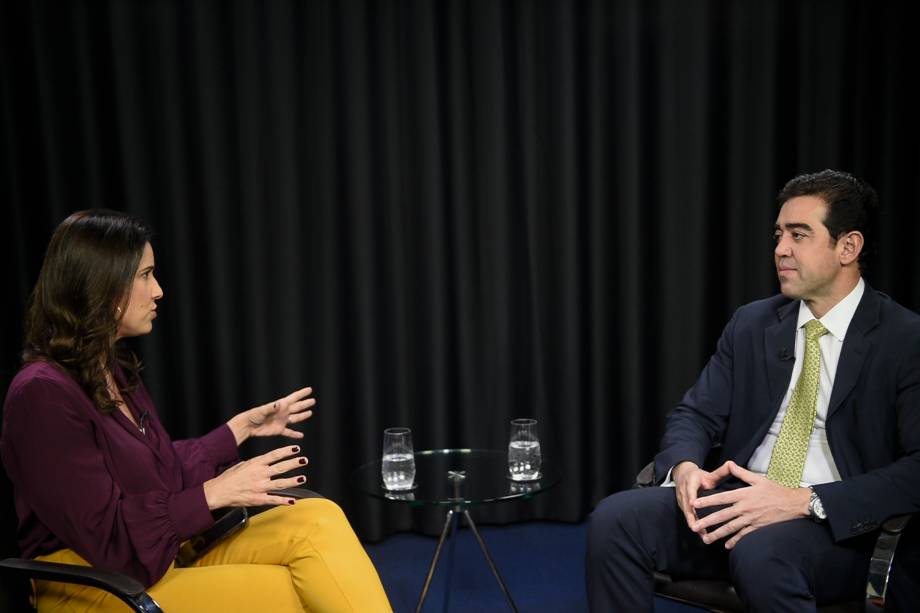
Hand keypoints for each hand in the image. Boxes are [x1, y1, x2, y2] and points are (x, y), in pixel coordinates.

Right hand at [203, 445, 307, 508]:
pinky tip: (293, 501)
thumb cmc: (229, 477)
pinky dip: (284, 501)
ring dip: (293, 481)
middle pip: (281, 467)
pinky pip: (274, 500)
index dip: (287, 451)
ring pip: (280, 483)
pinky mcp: (258, 499)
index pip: (275, 455)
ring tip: (302, 478)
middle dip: (294, 463)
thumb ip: (255, 463)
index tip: (296, 448)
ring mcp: (260, 487)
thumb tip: (264, 461)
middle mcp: (260, 474)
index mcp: (256, 464)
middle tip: (304, 460)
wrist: (218, 491)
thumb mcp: (242, 464)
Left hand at [228, 387, 315, 444]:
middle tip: (313, 400)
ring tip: (310, 413)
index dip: (301, 394)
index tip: (309, 389)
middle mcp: (283, 412)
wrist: (247, 426)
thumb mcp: (263, 410)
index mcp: (280, 405)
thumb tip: (280, 403)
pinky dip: (295, 434)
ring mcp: (281, 421)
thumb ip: (272, 407)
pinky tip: (301, 436)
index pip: (293, 398)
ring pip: (295, 418)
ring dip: (302, 416)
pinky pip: (289, 432)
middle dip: (305, 404)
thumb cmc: (253, 415)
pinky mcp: (279, 430)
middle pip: (297, 407)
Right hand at [672, 461, 728, 528]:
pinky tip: (702, 533)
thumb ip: (720, 472)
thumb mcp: (708, 473)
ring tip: (702, 534)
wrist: (682, 475)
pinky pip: (688, 516)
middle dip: (691, 517)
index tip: (692, 504)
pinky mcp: (682, 506)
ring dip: (693, 523)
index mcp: (690, 482)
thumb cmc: (698, 476)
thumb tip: (730, 464)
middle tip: (697, 528)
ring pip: (687, 513)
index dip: (691, 497)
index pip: (690, 490)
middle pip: (686, 506)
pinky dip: (694, 524)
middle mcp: (684, 492)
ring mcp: (681, 500)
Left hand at [690, 461, 810, 547]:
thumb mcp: (758, 478)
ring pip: (731, 528)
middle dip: (707, 521)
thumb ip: (741, 472)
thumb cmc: (775, 489)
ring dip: (717, 534)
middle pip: (723, 515)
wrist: (793, 503)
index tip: (695, 504)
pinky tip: (726, 545)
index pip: (722, 498)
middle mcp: (745, 508)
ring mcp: (751, 519)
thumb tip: (729, 463)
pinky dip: (735, 540)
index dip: (708, 501)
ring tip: (706, 538)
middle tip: (694, 526)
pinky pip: (744, 535)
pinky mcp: (757, 527)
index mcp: (743, 494)